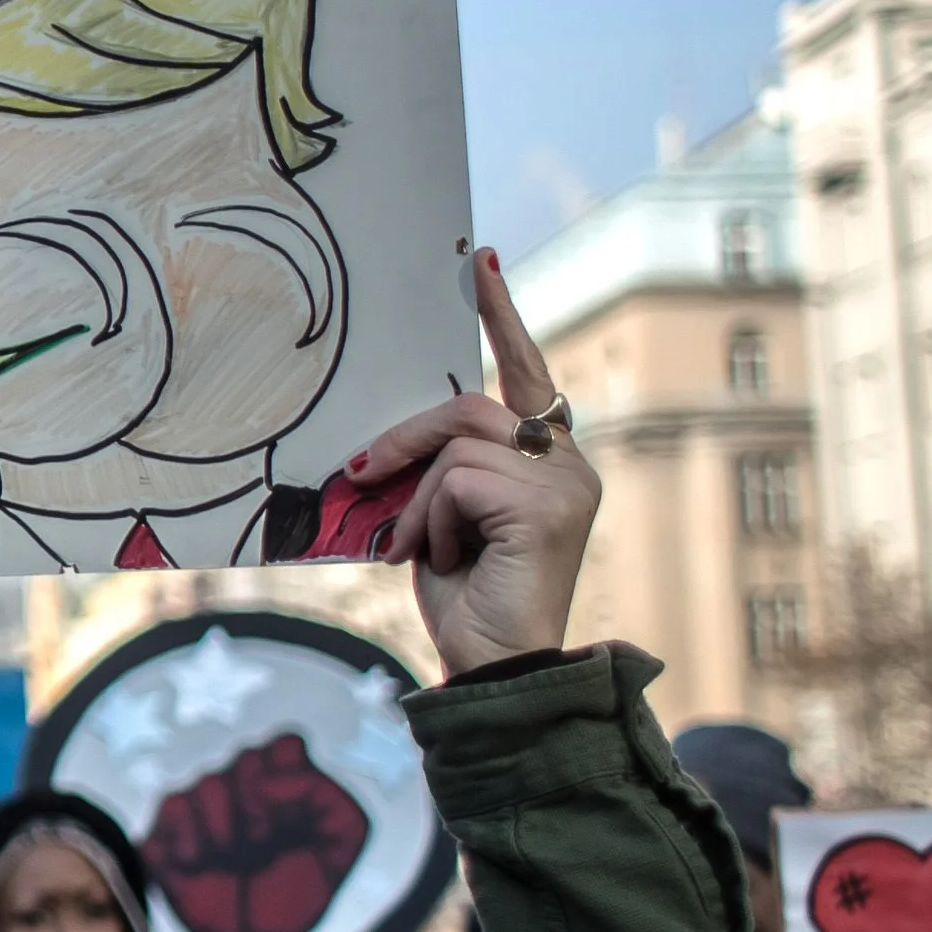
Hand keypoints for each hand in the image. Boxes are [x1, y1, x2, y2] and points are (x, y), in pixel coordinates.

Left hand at [350, 247, 598, 677]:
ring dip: (419, 500)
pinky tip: (449, 560)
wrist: (491, 668)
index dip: (502, 318)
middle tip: (361, 472)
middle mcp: (571, 463)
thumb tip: (391, 429)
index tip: (479, 263)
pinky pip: (457, 480)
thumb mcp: (443, 515)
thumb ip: (441, 466)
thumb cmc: (465, 597)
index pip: (525, 374)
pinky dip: (432, 520)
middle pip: (470, 407)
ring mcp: (567, 483)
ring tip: (422, 548)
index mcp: (549, 460)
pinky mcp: (547, 506)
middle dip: (406, 440)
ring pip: (456, 444)